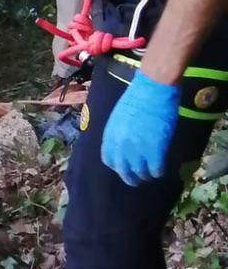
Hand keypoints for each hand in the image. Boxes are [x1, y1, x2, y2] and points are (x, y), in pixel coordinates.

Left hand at [100, 69, 179, 185]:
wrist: (153, 88)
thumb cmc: (138, 96)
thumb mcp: (119, 116)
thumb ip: (119, 132)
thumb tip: (125, 142)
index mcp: (110, 136)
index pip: (108, 159)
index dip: (117, 166)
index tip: (124, 167)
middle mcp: (120, 146)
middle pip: (123, 170)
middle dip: (130, 178)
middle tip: (137, 180)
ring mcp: (137, 149)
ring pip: (140, 172)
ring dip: (145, 175)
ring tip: (151, 175)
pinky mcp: (154, 150)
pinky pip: (155, 168)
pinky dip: (158, 171)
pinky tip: (161, 170)